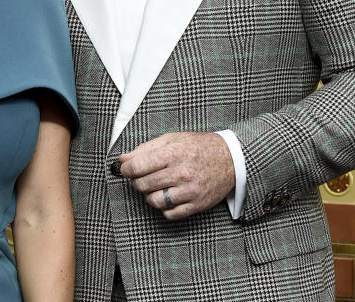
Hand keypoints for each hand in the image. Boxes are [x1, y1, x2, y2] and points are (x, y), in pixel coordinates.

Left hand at [119, 132, 235, 220]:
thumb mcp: (173, 139)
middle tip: (140, 177)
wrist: (231, 158)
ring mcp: (189, 191)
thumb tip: (123, 158)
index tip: (125, 169)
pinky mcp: (197, 204)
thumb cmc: (199, 147)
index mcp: (173, 153)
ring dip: (149, 195)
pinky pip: (170, 214)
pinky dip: (164, 207)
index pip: (138, 166)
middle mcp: (181, 173)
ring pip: (154, 201)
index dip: (126, 169)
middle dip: (136, 182)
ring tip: (155, 187)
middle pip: (143, 185)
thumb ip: (146, 148)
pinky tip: (167, 196)